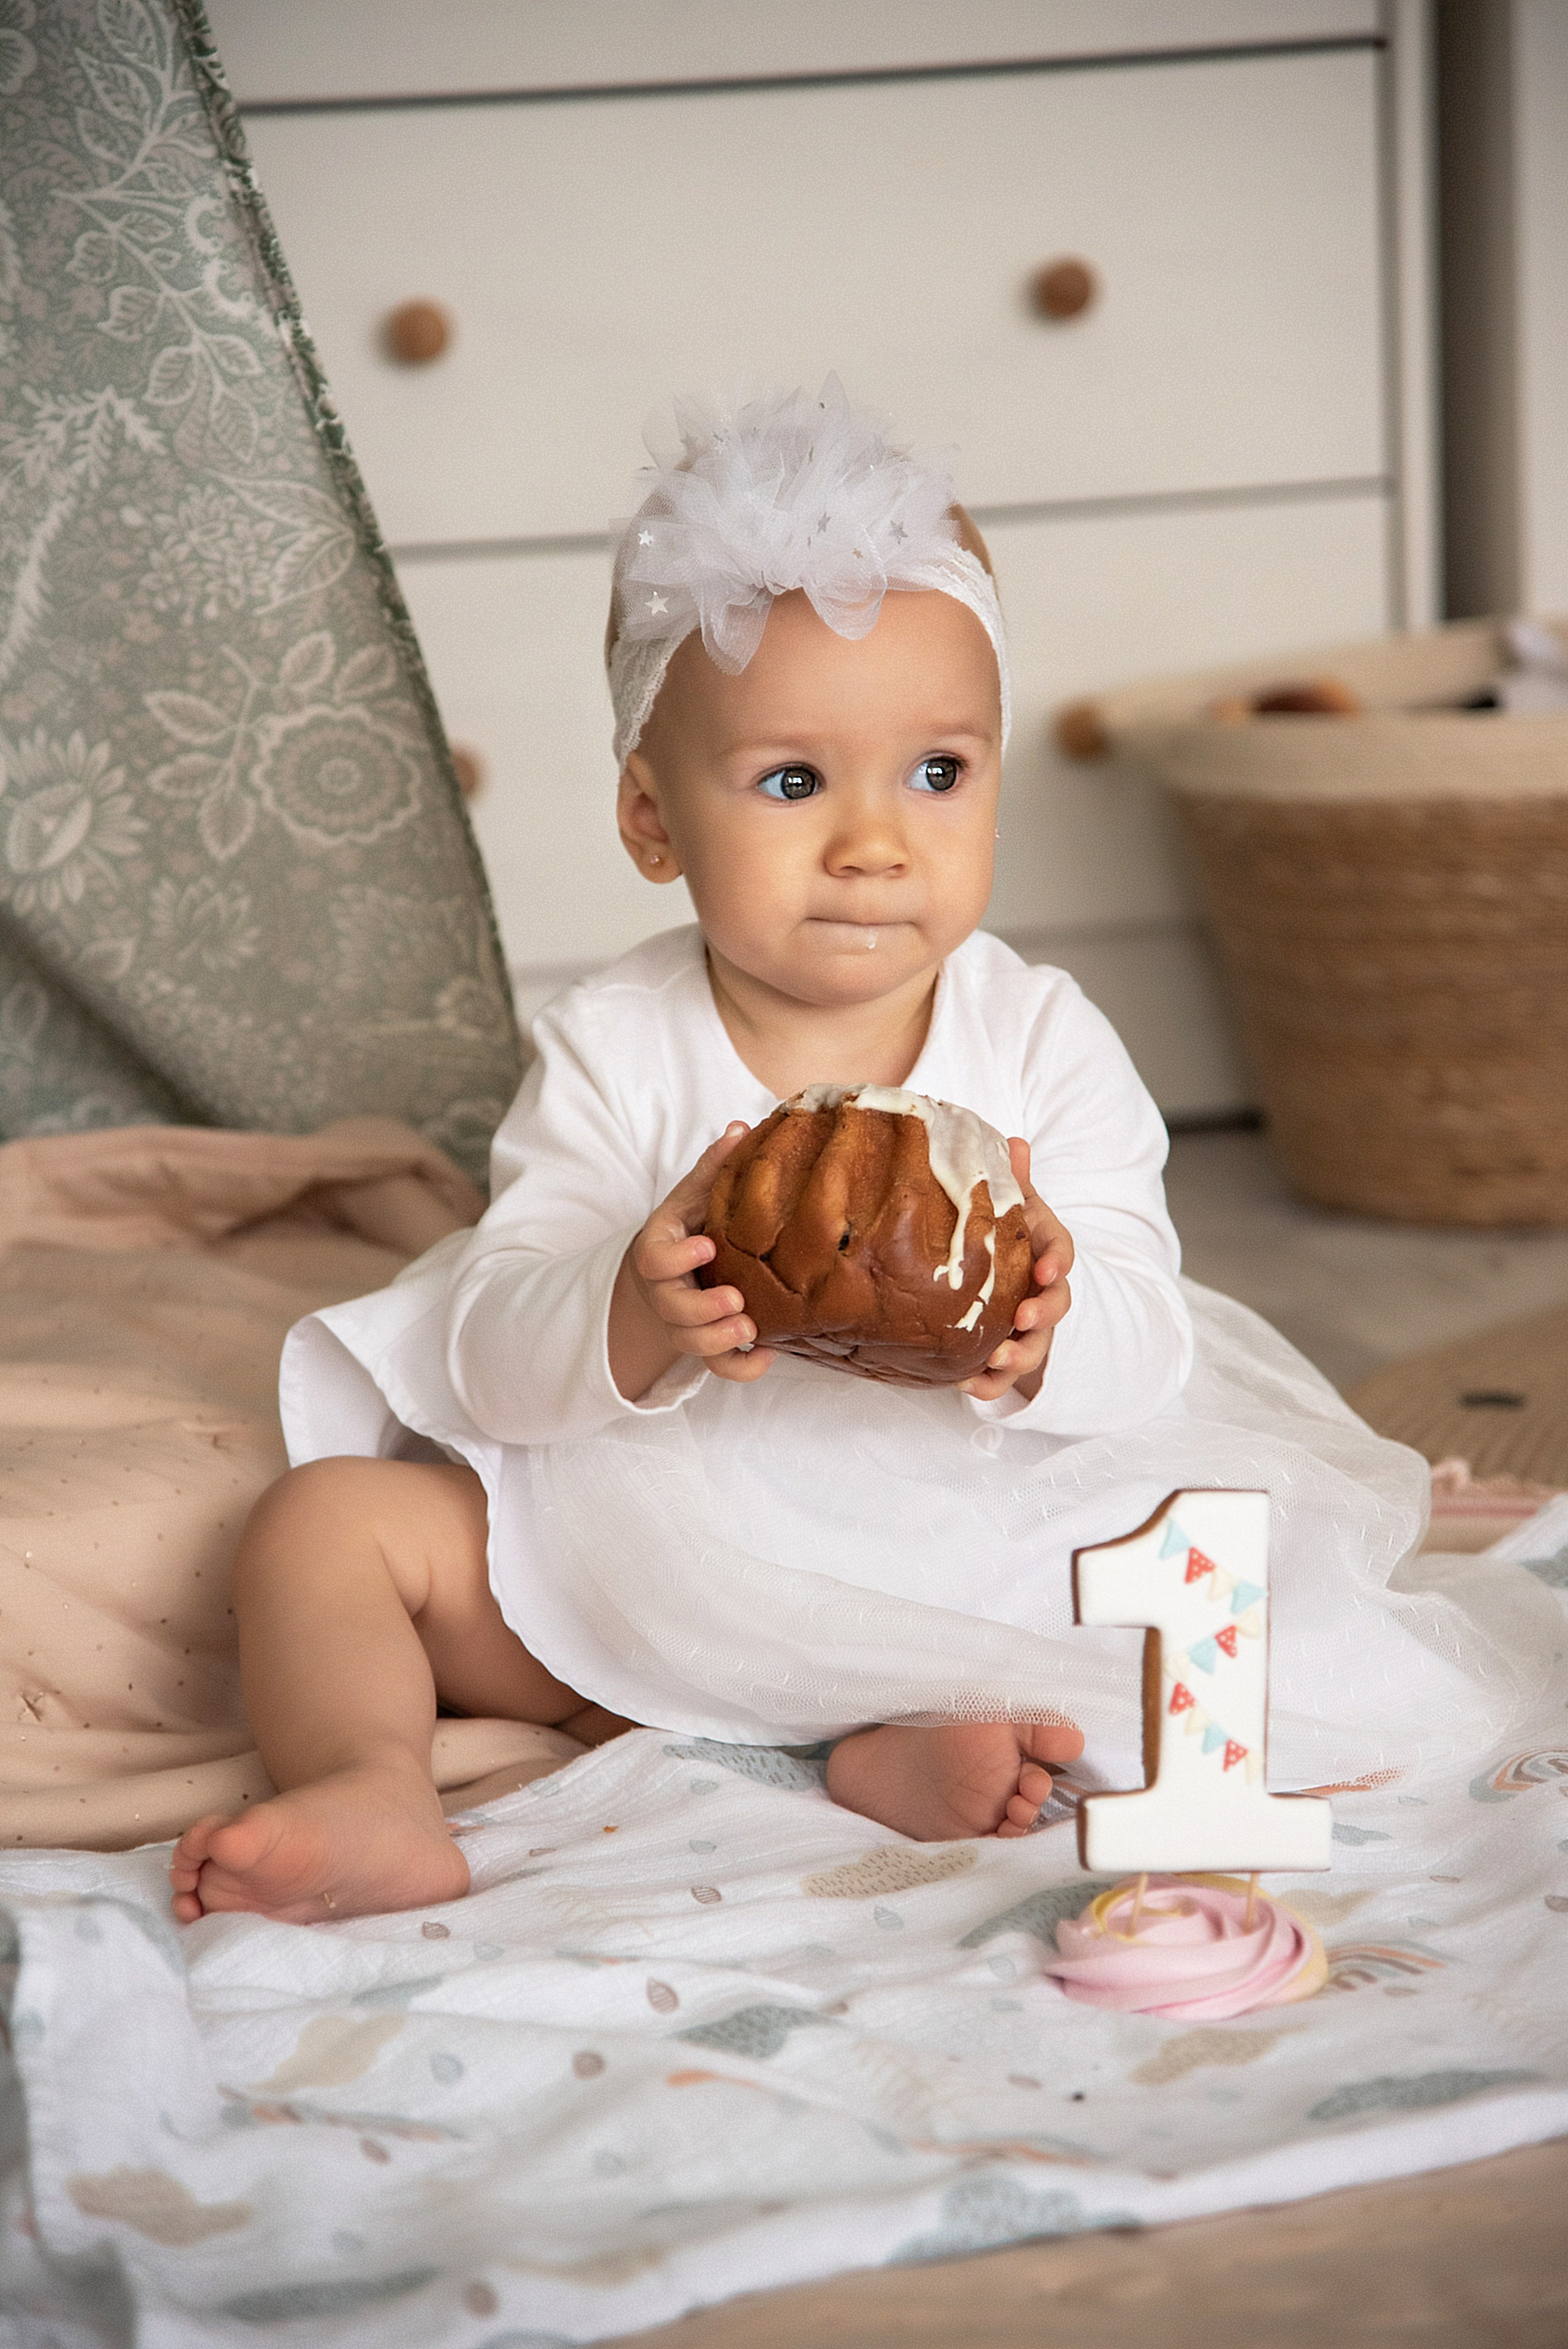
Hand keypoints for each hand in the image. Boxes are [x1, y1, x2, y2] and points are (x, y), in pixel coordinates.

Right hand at [608, 1125, 777, 1401]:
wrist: (671, 1273)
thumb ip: (713, 1167)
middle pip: (672, 1309)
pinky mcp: (703, 1345)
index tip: (708, 1246)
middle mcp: (666, 1291)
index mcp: (660, 1250)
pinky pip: (717, 1368)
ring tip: (750, 1329)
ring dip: (719, 1340)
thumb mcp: (694, 1196)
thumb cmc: (690, 1229)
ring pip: (691, 1343)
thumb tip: (741, 1128)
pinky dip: (741, 1369)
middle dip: (702, 1309)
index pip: (654, 1260)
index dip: (678, 1258)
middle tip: (735, 1300)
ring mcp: (682, 1322)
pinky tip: (767, 1356)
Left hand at [959, 1137, 1072, 1404]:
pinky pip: (1002, 1377)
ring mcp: (1026, 1326)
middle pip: (1056, 1306)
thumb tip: (1014, 1141)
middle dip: (1043, 1315)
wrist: (998, 1265)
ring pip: (1034, 1347)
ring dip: (1019, 1356)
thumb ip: (1012, 1177)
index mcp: (1044, 1249)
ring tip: (996, 1359)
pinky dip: (988, 1384)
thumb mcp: (1010, 1201)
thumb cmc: (1004, 1230)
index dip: (1057, 1263)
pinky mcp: (1006, 1352)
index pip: (1061, 1254)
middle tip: (1024, 1319)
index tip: (1046, 1270)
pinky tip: (965, 1384)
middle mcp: (1041, 1291)